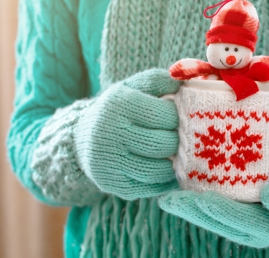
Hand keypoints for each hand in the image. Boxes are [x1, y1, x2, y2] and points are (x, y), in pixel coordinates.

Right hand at [74, 69, 180, 199]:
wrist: (83, 138)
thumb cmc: (118, 109)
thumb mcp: (132, 87)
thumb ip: (159, 80)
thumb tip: (184, 82)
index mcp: (119, 105)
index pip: (164, 115)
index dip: (181, 118)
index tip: (183, 118)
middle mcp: (111, 134)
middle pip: (164, 144)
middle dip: (180, 141)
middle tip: (185, 137)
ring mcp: (112, 163)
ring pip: (160, 170)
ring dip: (176, 163)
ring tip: (179, 153)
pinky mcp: (116, 185)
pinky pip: (153, 188)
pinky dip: (168, 180)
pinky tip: (171, 170)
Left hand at [158, 152, 268, 247]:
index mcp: (268, 229)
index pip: (240, 223)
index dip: (219, 212)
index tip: (199, 200)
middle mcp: (251, 228)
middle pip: (218, 221)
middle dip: (193, 211)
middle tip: (169, 200)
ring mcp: (241, 218)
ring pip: (211, 213)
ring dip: (189, 204)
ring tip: (168, 194)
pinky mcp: (235, 205)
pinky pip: (213, 201)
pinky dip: (196, 193)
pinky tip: (180, 182)